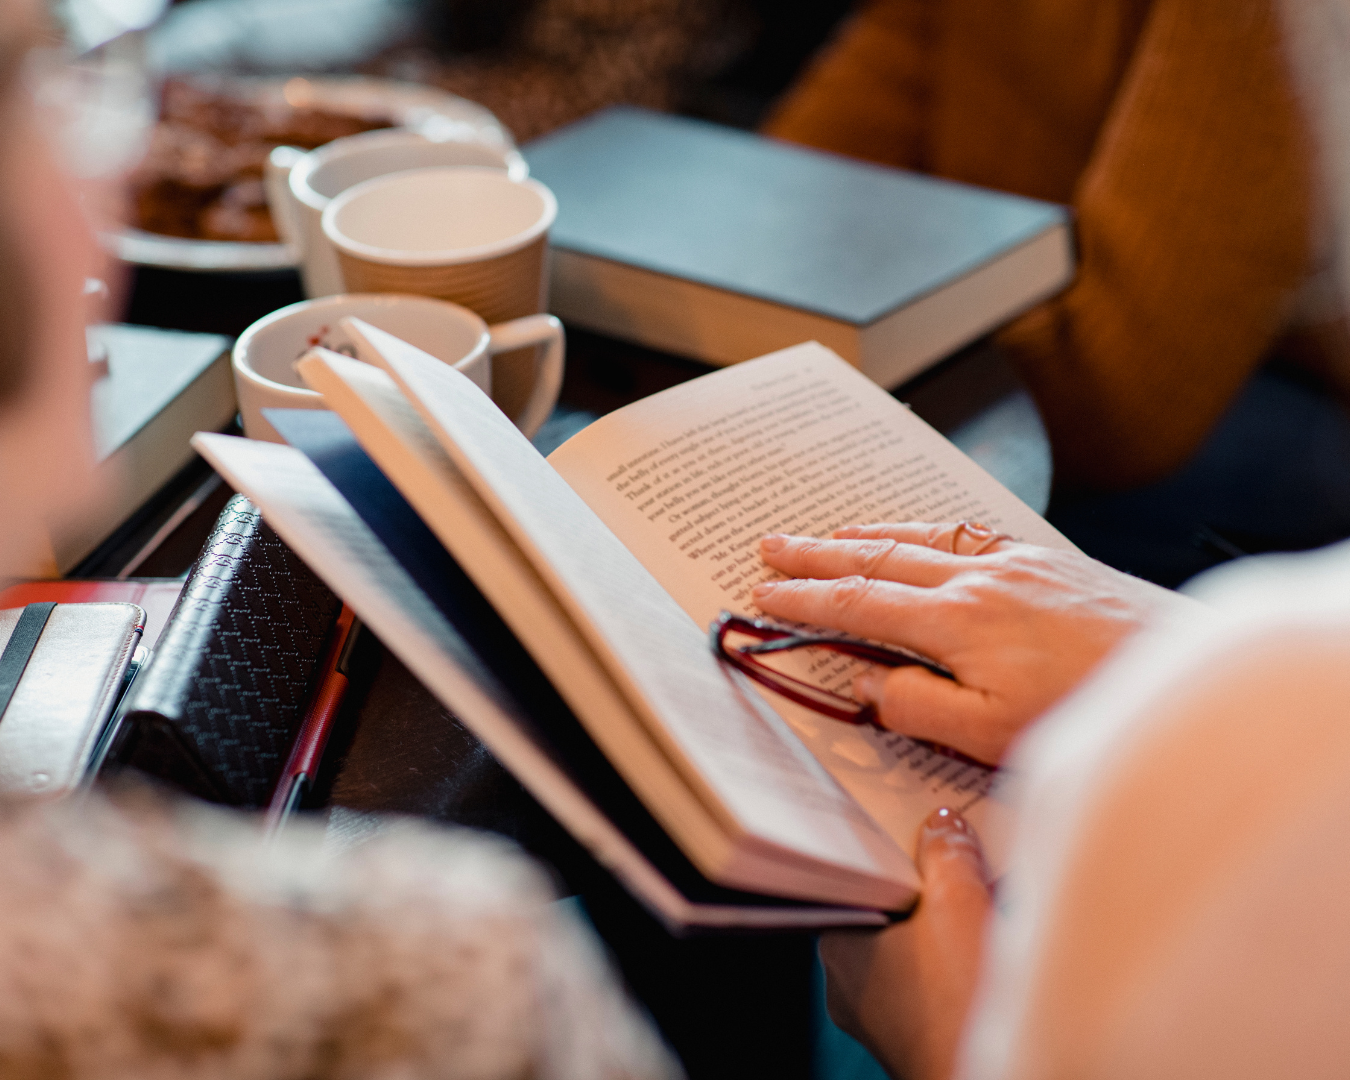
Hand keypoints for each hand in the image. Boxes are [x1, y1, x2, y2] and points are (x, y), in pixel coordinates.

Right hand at [754, 522, 1188, 762]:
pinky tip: (915, 534)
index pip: (858, 604)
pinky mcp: (1046, 559)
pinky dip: (921, 530)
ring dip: (863, 535)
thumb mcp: (992, 734)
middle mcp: (978, 577)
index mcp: (956, 620)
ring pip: (919, 538)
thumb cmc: (1090, 710)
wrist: (1181, 668)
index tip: (766, 594)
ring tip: (825, 533)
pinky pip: (963, 532)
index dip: (806, 599)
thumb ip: (917, 706)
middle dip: (818, 553)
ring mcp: (1014, 561)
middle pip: (878, 558)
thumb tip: (866, 682)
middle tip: (771, 545)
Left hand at [821, 807, 989, 1079]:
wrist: (986, 1076)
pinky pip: (929, 982)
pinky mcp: (913, 1037)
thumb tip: (944, 826)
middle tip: (956, 853)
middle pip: (887, 910)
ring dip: (944, 923)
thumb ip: (947, 853)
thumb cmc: (958, 1001)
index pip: (855, 878)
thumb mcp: (957, 901)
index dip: (888, 849)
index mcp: (837, 940)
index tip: (914, 824)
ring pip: (910, 948)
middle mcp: (846, 981)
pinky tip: (985, 945)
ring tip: (980, 894)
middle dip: (924, 884)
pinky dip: (954, 961)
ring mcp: (878, 1015)